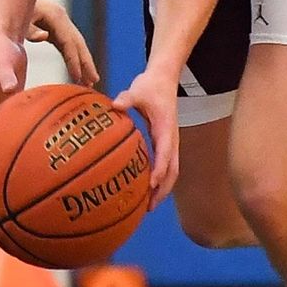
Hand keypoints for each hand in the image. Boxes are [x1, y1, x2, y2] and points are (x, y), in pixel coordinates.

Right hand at [0, 36, 27, 129]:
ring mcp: (2, 98)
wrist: (8, 39)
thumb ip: (6, 76)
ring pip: (3, 120)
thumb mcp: (2, 62)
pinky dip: (19, 121)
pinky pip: (16, 112)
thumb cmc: (1, 49)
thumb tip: (8, 89)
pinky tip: (28, 133)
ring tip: (12, 153)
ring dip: (6, 133)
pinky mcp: (14, 95)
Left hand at [27, 0, 98, 86]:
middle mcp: (61, 18)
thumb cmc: (10, 11)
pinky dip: (74, 59)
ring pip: (76, 45)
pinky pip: (68, 45)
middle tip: (94, 82)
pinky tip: (78, 73)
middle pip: (78, 43)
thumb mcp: (19, 20)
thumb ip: (30, 30)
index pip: (68, 42)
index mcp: (55, 16)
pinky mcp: (56, 28)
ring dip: (84, 63)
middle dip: (86, 63)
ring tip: (91, 83)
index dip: (74, 61)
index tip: (78, 78)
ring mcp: (60, 23)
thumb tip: (44, 37)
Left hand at [112, 69, 178, 211]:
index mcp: (166, 129)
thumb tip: (114, 105)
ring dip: (163, 188)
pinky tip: (146, 189)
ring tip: (149, 206)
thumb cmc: (150, 86)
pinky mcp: (165, 142)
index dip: (159, 170)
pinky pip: (166, 165)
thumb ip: (127, 98)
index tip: (151, 185)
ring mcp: (170, 142)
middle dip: (164, 189)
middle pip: (173, 170)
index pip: (166, 154)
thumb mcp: (138, 90)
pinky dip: (160, 179)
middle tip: (149, 207)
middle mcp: (171, 139)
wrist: (164, 78)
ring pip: (172, 170)